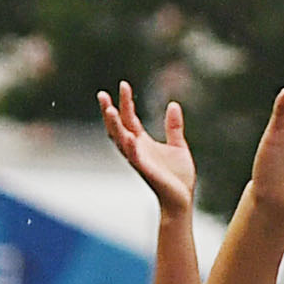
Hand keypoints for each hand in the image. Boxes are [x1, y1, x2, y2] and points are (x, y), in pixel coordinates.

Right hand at [95, 82, 197, 212]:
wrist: (181, 199)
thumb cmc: (178, 176)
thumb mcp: (178, 146)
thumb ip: (173, 126)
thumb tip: (173, 104)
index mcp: (142, 142)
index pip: (129, 118)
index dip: (125, 101)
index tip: (123, 84)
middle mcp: (136, 149)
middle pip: (117, 127)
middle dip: (109, 111)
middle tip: (102, 95)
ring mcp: (139, 160)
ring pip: (120, 141)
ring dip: (114, 126)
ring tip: (109, 110)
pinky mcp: (146, 171)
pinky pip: (135, 157)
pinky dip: (131, 147)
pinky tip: (129, 135)